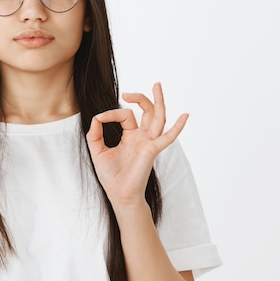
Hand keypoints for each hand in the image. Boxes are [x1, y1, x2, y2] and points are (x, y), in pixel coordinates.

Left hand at [86, 82, 187, 208]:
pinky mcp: (152, 151)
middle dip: (141, 98)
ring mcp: (149, 143)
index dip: (111, 113)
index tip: (100, 118)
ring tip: (157, 85)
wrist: (119, 195)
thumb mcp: (97, 150)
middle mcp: (142, 137)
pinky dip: (177, 127)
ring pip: (158, 118)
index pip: (126, 115)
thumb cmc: (111, 176)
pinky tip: (185, 116)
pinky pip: (167, 138)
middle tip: (128, 92)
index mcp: (130, 136)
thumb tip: (96, 118)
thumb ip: (95, 134)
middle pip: (147, 111)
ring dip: (158, 101)